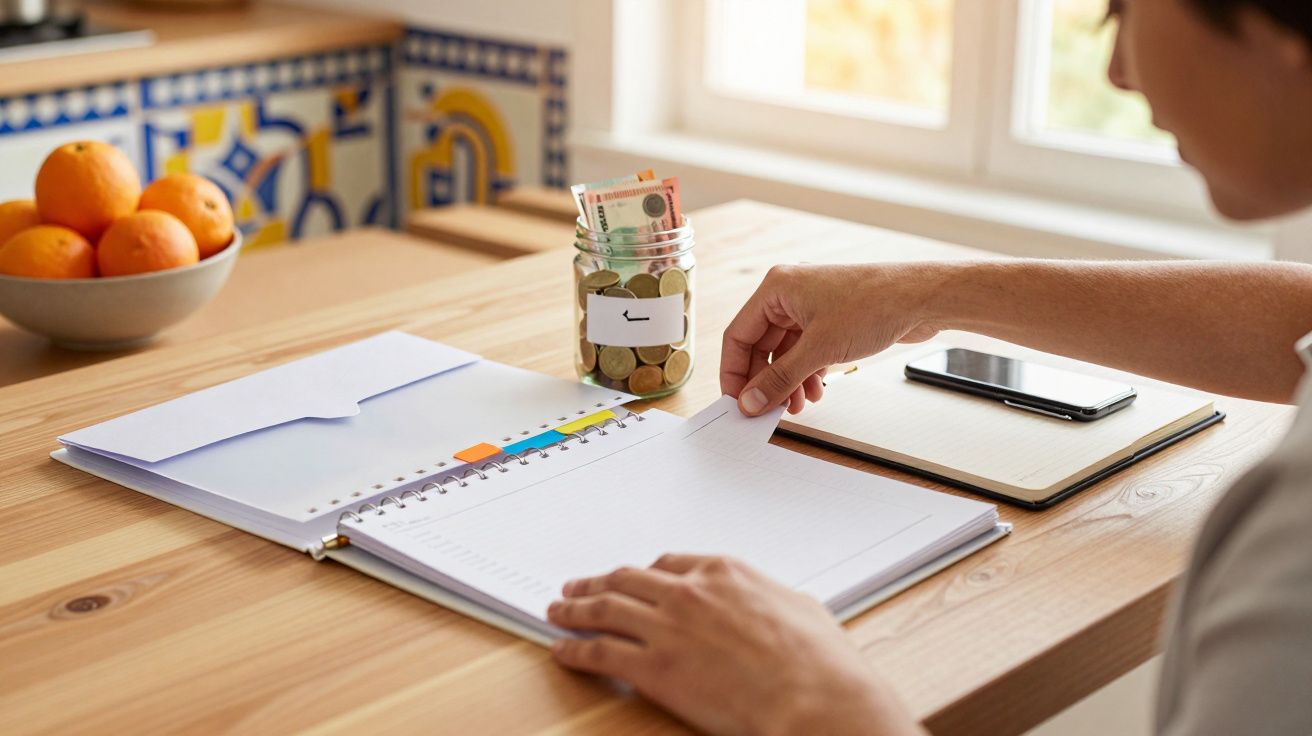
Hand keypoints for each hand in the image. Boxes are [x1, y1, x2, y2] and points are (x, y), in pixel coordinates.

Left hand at [548, 554, 924, 735]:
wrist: (811, 696)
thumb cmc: (817, 660)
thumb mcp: (799, 607)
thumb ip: (770, 599)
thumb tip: (774, 606)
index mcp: (723, 572)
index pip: (667, 564)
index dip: (643, 573)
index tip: (631, 577)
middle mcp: (688, 593)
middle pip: (627, 580)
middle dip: (598, 582)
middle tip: (579, 586)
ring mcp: (667, 628)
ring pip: (605, 610)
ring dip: (575, 610)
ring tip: (559, 611)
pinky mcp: (654, 668)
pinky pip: (600, 653)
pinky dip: (576, 650)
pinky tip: (563, 651)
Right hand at [720, 263, 945, 415]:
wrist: (921, 298)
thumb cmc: (875, 304)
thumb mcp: (819, 349)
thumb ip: (780, 379)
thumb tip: (752, 401)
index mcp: (777, 289)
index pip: (738, 335)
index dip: (734, 372)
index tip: (737, 401)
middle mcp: (790, 295)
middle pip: (760, 347)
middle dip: (766, 381)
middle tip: (767, 409)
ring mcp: (811, 308)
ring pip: (784, 353)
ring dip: (788, 382)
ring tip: (797, 405)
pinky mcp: (830, 321)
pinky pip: (805, 353)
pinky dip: (806, 374)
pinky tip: (816, 392)